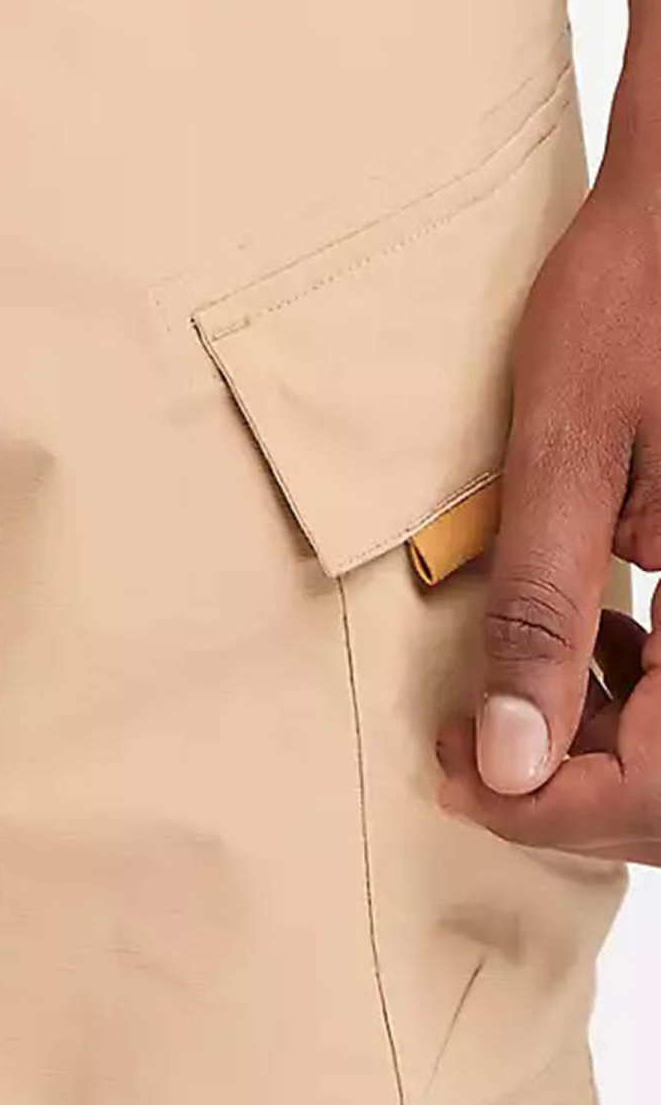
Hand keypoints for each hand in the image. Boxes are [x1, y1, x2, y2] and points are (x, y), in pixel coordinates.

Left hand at [439, 169, 660, 860]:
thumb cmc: (633, 298)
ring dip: (619, 746)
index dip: (555, 806)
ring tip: (521, 695)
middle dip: (581, 787)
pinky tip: (603, 643)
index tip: (462, 772)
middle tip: (472, 745)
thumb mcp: (563, 453)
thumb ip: (540, 614)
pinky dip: (656, 689)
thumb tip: (504, 762)